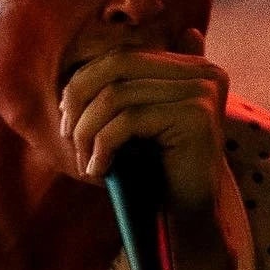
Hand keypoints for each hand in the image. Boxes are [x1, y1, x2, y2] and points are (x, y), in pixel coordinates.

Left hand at [58, 33, 228, 215]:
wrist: (191, 213)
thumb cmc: (157, 168)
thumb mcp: (135, 121)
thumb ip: (117, 89)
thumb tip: (70, 76)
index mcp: (191, 66)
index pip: (124, 56)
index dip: (86, 80)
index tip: (66, 113)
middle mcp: (203, 72)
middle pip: (119, 65)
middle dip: (81, 97)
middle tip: (67, 134)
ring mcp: (203, 91)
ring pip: (117, 95)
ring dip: (88, 129)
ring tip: (83, 159)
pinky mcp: (196, 117)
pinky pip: (128, 120)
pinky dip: (102, 145)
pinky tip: (98, 170)